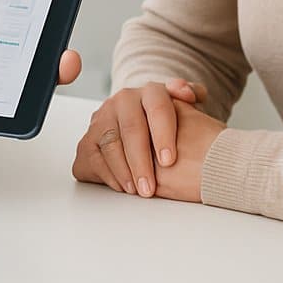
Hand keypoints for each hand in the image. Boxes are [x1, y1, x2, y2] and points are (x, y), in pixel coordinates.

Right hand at [71, 78, 218, 198]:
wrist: (145, 128)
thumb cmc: (170, 127)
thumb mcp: (186, 110)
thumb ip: (194, 95)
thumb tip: (188, 93)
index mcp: (151, 91)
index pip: (158, 108)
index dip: (163, 135)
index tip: (169, 161)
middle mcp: (123, 100)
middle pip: (131, 129)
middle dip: (140, 162)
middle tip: (150, 188)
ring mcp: (103, 117)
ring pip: (110, 143)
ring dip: (123, 170)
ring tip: (136, 190)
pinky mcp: (88, 138)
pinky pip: (92, 156)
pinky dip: (107, 174)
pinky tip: (121, 186)